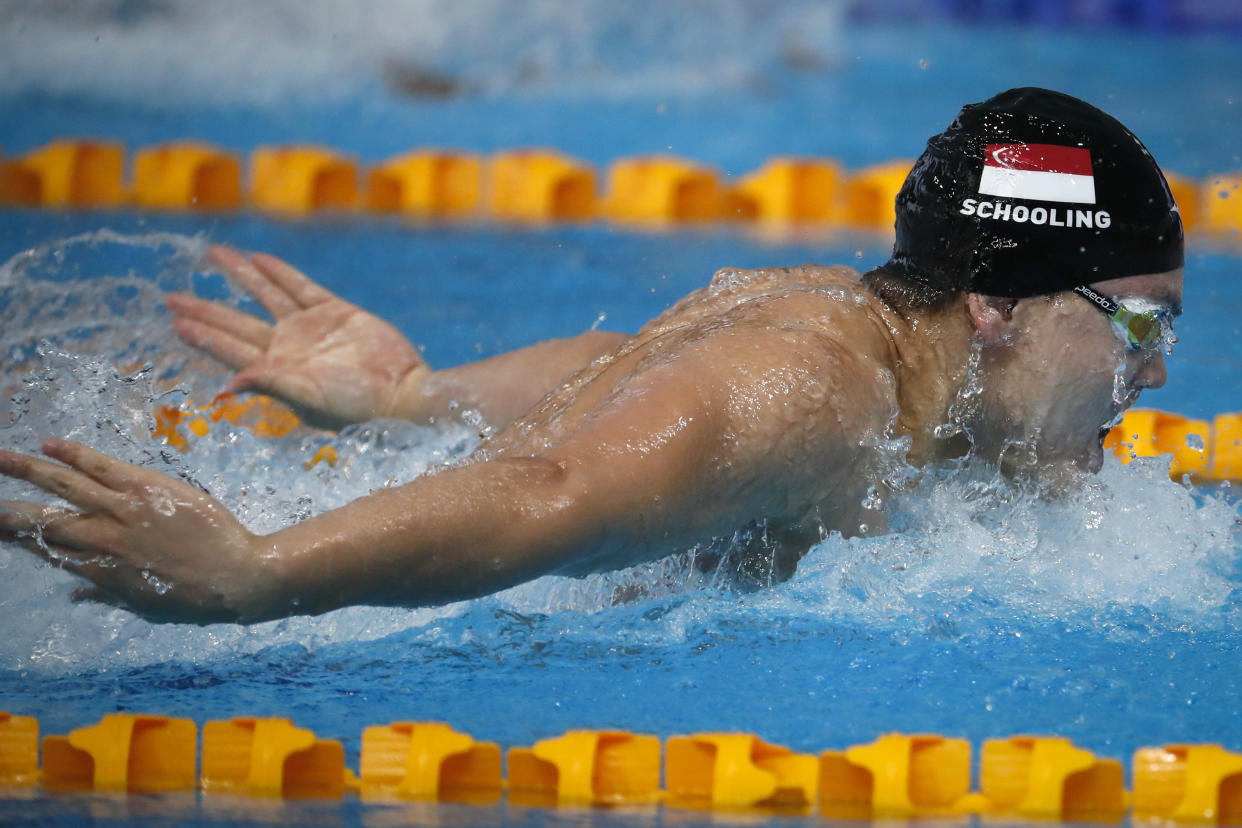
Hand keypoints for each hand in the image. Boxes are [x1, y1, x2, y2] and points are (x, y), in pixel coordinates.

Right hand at [0, 440, 277, 622]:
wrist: (237, 578)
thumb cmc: (196, 598)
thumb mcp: (145, 606)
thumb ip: (107, 595)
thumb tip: (75, 594)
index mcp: (99, 572)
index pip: (47, 551)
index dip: (18, 540)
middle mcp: (102, 540)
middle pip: (43, 522)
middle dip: (7, 511)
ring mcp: (123, 511)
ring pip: (64, 487)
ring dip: (28, 471)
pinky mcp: (147, 488)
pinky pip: (103, 467)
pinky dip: (76, 454)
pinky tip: (50, 444)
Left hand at [168, 245, 427, 424]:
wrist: (402, 393)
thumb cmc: (356, 408)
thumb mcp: (309, 398)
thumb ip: (270, 385)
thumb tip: (229, 384)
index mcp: (276, 372)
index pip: (229, 348)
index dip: (202, 335)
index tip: (175, 321)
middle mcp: (288, 349)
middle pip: (236, 323)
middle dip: (205, 310)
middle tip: (172, 297)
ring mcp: (311, 329)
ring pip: (265, 295)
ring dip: (239, 276)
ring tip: (213, 254)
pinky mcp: (337, 313)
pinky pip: (301, 287)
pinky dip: (279, 273)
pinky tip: (259, 259)